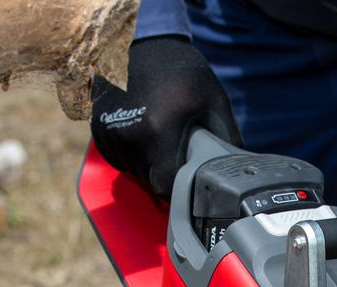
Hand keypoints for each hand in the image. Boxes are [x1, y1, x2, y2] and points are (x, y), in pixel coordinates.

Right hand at [90, 37, 241, 200]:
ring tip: (164, 146)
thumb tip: (236, 174)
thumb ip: (226, 141)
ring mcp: (112, 131)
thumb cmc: (187, 75)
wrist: (152, 46)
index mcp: (159, 130)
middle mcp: (131, 134)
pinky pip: (118, 159)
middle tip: (180, 161)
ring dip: (148, 167)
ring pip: (132, 171)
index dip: (177, 191)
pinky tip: (147, 139)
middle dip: (165, 178)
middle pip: (148, 180)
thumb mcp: (215, 104)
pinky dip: (132, 157)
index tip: (188, 187)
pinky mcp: (101, 127)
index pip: (164, 184)